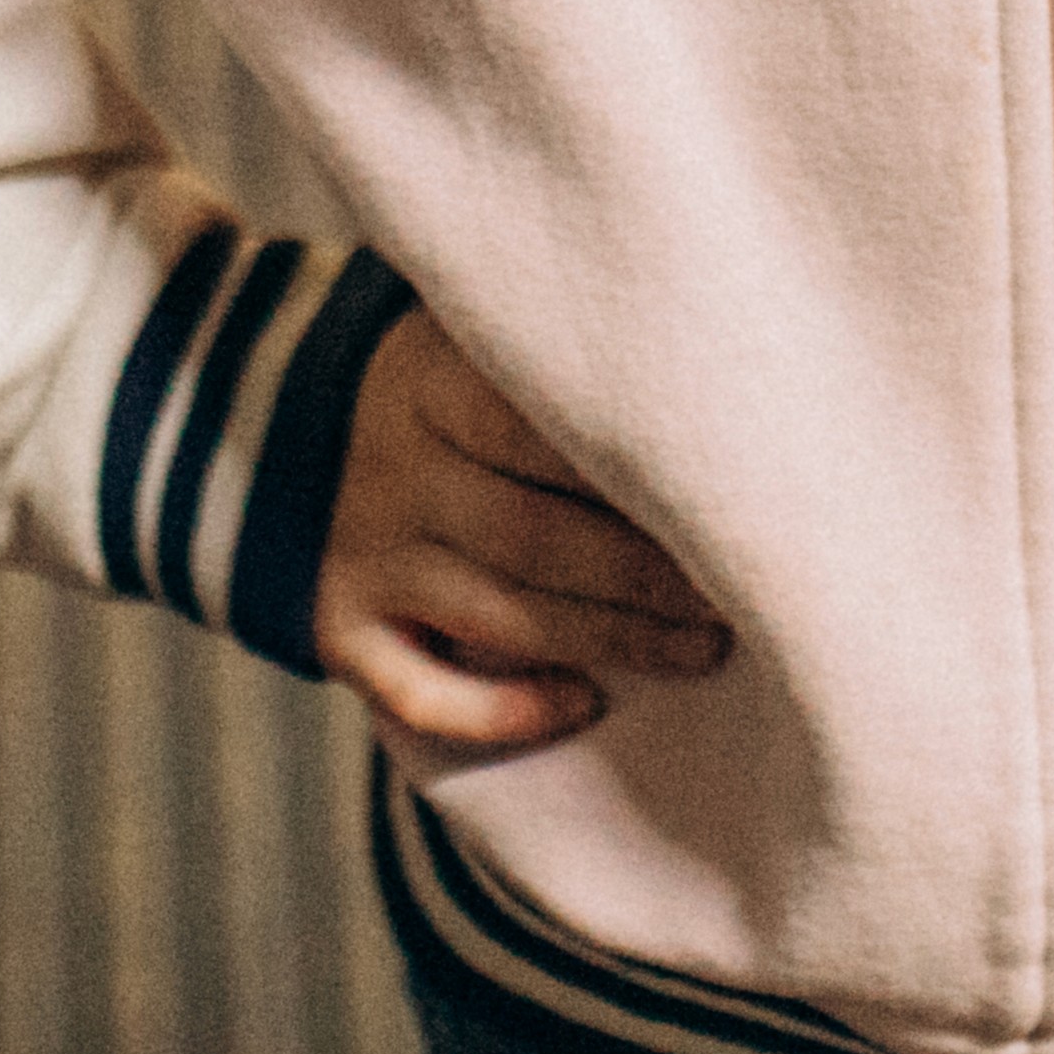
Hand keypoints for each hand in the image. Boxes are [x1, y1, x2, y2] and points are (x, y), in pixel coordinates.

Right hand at [310, 312, 731, 745]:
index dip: (637, 470)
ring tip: (703, 649)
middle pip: (531, 534)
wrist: (315, 427)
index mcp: (431, 379)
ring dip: (610, 640)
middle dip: (647, 575)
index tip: (732, 496)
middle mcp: (390, 469)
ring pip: (496, 615)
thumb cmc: (463, 384)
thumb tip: (721, 388)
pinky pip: (420, 694)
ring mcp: (361, 555)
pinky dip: (505, 712)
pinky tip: (585, 703)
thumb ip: (579, 358)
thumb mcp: (495, 340)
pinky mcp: (341, 631)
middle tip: (738, 589)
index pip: (537, 429)